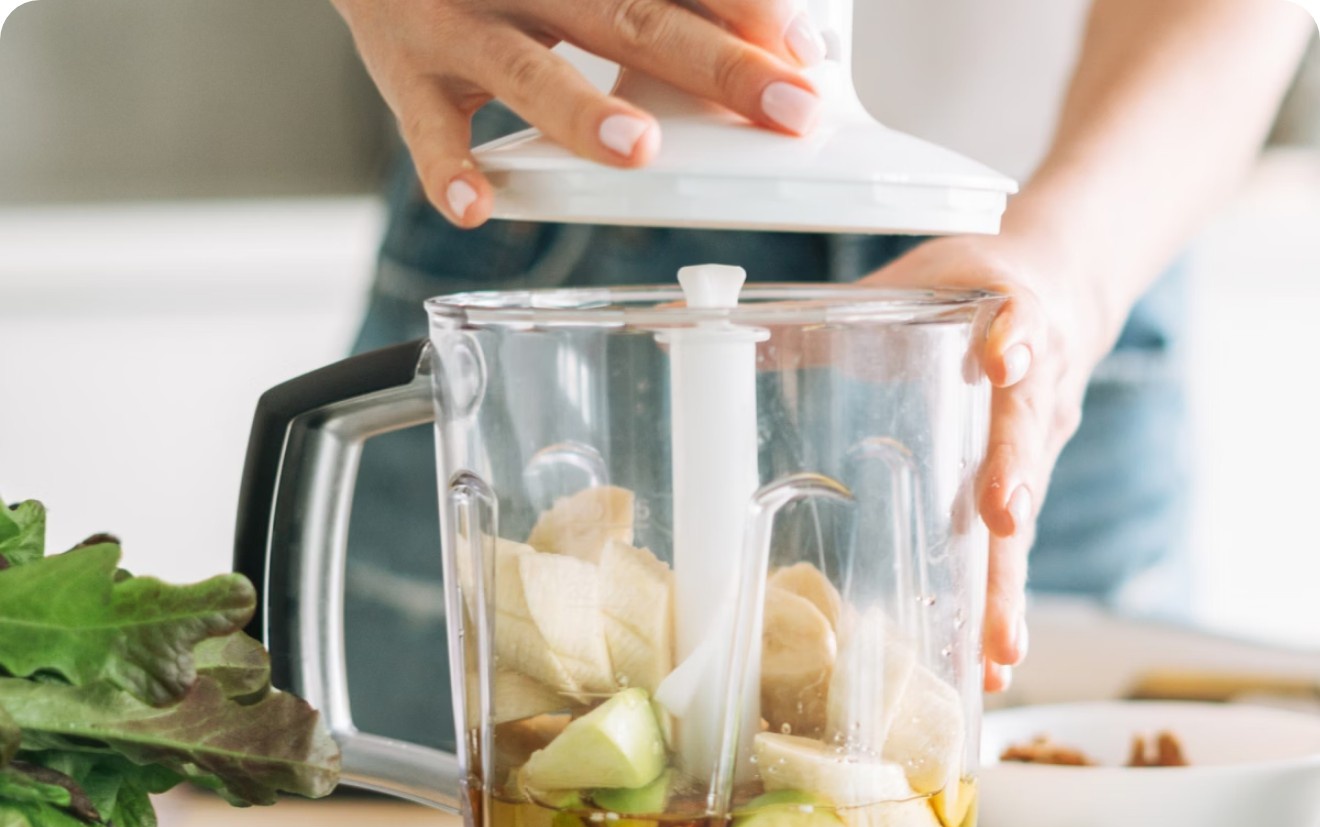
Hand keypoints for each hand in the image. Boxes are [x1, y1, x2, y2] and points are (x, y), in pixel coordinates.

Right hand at [332, 0, 825, 226]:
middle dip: (711, 65)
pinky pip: (426, 130)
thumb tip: (758, 45)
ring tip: (638, 150)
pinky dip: (447, 169)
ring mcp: (458, 23)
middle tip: (784, 108)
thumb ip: (647, 4)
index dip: (744, 9)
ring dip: (582, 111)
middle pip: (626, 16)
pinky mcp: (407, 75)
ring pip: (527, 69)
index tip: (806, 53)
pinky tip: (476, 205)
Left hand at [862, 231, 1119, 692]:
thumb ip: (838, 311)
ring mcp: (1040, 439)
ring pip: (1029, 511)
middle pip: (1025, 435)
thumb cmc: (975, 286)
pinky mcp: (1031, 481)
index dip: (1014, 336)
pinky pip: (1017, 545)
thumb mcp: (913, 282)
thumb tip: (730, 328)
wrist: (1062, 288)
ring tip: (998, 646)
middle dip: (1013, 478)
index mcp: (1008, 315)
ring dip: (1010, 578)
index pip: (1019, 318)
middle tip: (1000, 520)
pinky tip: (989, 662)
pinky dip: (1003, 602)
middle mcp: (1036, 383)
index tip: (1005, 358)